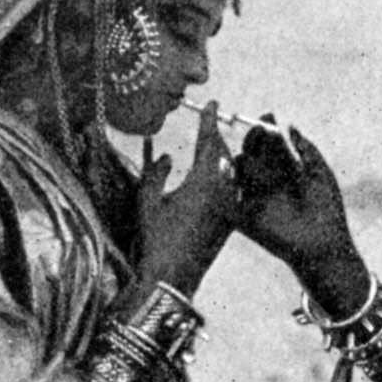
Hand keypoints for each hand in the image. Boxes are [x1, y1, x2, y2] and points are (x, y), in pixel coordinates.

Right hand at [132, 101, 238, 295]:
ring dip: (222, 157)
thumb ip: (156, 172)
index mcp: (203, 181)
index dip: (210, 120)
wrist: (173, 277)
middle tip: (209, 124)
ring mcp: (230, 206)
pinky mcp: (232, 220)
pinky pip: (233, 189)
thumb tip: (166, 155)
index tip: (213, 104)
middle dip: (216, 137)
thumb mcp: (148, 201)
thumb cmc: (156, 239)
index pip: (209, 141)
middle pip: (223, 154)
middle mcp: (222, 190)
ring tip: (212, 147)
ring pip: (231, 171)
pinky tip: (218, 177)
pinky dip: (226, 176)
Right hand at [234, 122, 369, 318]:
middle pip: (255, 154)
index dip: (267, 130)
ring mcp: (256, 197)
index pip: (271, 144)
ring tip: (248, 153)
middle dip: (255, 141)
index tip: (267, 117)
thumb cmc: (327, 210)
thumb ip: (306, 149)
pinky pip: (230, 200)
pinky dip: (226, 187)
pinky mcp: (246, 217)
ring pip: (241, 172)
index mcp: (286, 170)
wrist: (323, 246)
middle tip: (258, 132)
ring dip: (243, 160)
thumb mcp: (320, 174)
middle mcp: (269, 181)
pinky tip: (230, 174)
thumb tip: (290, 125)